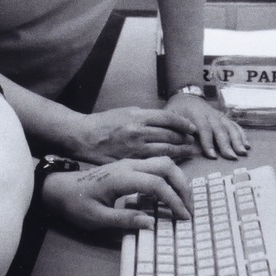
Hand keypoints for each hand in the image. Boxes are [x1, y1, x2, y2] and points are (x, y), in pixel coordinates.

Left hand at [42, 157, 191, 231]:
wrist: (59, 187)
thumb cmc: (76, 204)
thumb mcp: (97, 218)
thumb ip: (124, 220)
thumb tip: (152, 224)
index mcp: (121, 177)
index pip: (157, 184)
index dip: (174, 200)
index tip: (183, 217)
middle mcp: (129, 165)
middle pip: (166, 166)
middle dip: (183, 186)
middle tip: (190, 208)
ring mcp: (130, 163)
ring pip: (163, 162)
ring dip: (178, 179)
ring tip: (184, 201)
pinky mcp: (129, 165)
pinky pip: (155, 165)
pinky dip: (169, 176)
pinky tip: (169, 194)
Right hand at [70, 107, 198, 164]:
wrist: (82, 137)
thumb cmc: (103, 123)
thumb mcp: (125, 112)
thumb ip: (145, 117)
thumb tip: (166, 121)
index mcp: (137, 116)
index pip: (168, 118)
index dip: (183, 123)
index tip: (192, 128)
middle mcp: (137, 131)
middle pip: (169, 135)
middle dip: (184, 139)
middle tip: (193, 142)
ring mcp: (133, 148)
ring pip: (164, 151)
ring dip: (179, 152)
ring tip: (188, 152)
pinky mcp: (129, 162)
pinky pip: (152, 163)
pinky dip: (165, 162)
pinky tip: (172, 164)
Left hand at [164, 93, 249, 159]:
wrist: (185, 97)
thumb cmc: (176, 110)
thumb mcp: (170, 116)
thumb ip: (174, 127)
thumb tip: (181, 141)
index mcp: (195, 114)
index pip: (203, 128)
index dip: (208, 142)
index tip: (212, 155)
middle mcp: (209, 114)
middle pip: (219, 129)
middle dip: (226, 143)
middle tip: (232, 157)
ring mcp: (218, 115)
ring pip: (229, 126)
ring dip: (237, 139)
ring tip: (242, 152)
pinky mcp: (223, 117)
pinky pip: (234, 125)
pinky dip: (241, 134)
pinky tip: (246, 144)